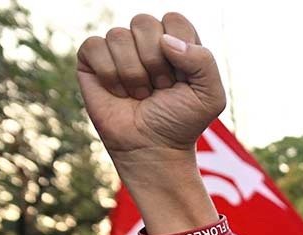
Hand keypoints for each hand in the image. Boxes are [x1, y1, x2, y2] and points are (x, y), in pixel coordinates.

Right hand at [76, 13, 224, 164]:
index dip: (178, 49)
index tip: (181, 78)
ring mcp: (119, 49)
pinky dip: (109, 74)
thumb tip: (165, 40)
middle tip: (160, 88)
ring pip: (118, 35)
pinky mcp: (91, 60)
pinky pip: (94, 46)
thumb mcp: (211, 96)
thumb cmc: (182, 122)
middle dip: (155, 62)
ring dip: (133, 74)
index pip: (174, 20)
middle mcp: (147, 41)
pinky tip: (119, 92)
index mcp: (177, 41)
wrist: (152, 148)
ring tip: (141, 94)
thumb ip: (204, 61)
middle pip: (144, 22)